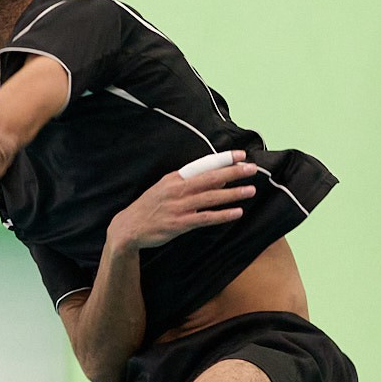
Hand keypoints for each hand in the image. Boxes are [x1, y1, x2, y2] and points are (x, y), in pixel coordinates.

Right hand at [105, 154, 257, 252]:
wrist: (129, 227)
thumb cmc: (151, 207)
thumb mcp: (167, 188)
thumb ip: (191, 183)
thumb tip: (218, 179)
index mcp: (175, 178)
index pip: (203, 164)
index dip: (223, 159)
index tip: (241, 154)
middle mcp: (177, 190)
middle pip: (210, 178)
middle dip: (233, 172)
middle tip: (251, 168)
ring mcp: (178, 207)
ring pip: (210, 197)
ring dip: (232, 194)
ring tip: (250, 190)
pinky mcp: (179, 224)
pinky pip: (205, 218)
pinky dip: (222, 215)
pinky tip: (236, 213)